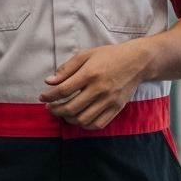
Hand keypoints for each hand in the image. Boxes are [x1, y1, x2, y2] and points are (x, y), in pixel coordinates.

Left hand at [39, 40, 153, 129]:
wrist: (137, 61)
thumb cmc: (110, 56)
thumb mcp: (86, 55)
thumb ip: (67, 69)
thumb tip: (49, 82)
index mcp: (90, 73)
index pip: (63, 90)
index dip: (49, 96)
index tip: (42, 97)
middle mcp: (99, 89)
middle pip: (71, 108)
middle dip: (56, 110)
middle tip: (50, 107)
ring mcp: (108, 101)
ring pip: (83, 119)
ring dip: (68, 119)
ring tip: (63, 113)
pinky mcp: (116, 108)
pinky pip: (97, 124)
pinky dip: (85, 125)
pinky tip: (79, 118)